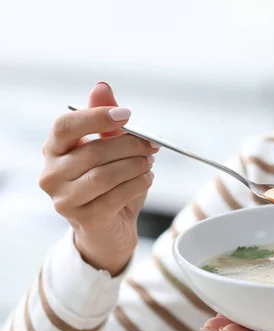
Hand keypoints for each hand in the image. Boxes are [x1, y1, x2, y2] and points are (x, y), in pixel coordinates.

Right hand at [39, 82, 159, 274]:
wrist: (109, 230)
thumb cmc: (108, 185)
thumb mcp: (108, 148)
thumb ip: (104, 118)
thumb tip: (102, 87)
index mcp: (53, 150)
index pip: (66, 126)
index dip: (96, 117)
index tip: (128, 115)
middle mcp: (51, 174)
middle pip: (93, 151)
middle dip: (130, 145)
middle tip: (151, 145)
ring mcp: (64, 199)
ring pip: (105, 174)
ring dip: (136, 165)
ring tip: (149, 163)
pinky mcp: (85, 218)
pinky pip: (117, 195)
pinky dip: (138, 183)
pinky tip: (147, 179)